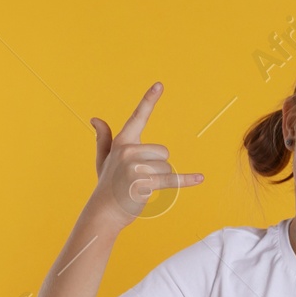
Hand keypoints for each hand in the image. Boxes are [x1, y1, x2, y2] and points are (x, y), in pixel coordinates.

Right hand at [86, 82, 202, 228]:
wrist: (104, 212)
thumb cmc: (107, 185)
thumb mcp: (104, 160)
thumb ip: (103, 139)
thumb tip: (95, 119)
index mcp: (122, 142)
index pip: (138, 117)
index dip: (149, 100)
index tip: (160, 84)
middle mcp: (128, 150)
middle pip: (163, 152)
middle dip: (158, 167)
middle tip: (140, 179)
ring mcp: (135, 166)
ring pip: (167, 167)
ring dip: (160, 179)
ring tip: (142, 187)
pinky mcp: (144, 182)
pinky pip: (172, 179)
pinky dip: (186, 181)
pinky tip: (200, 178)